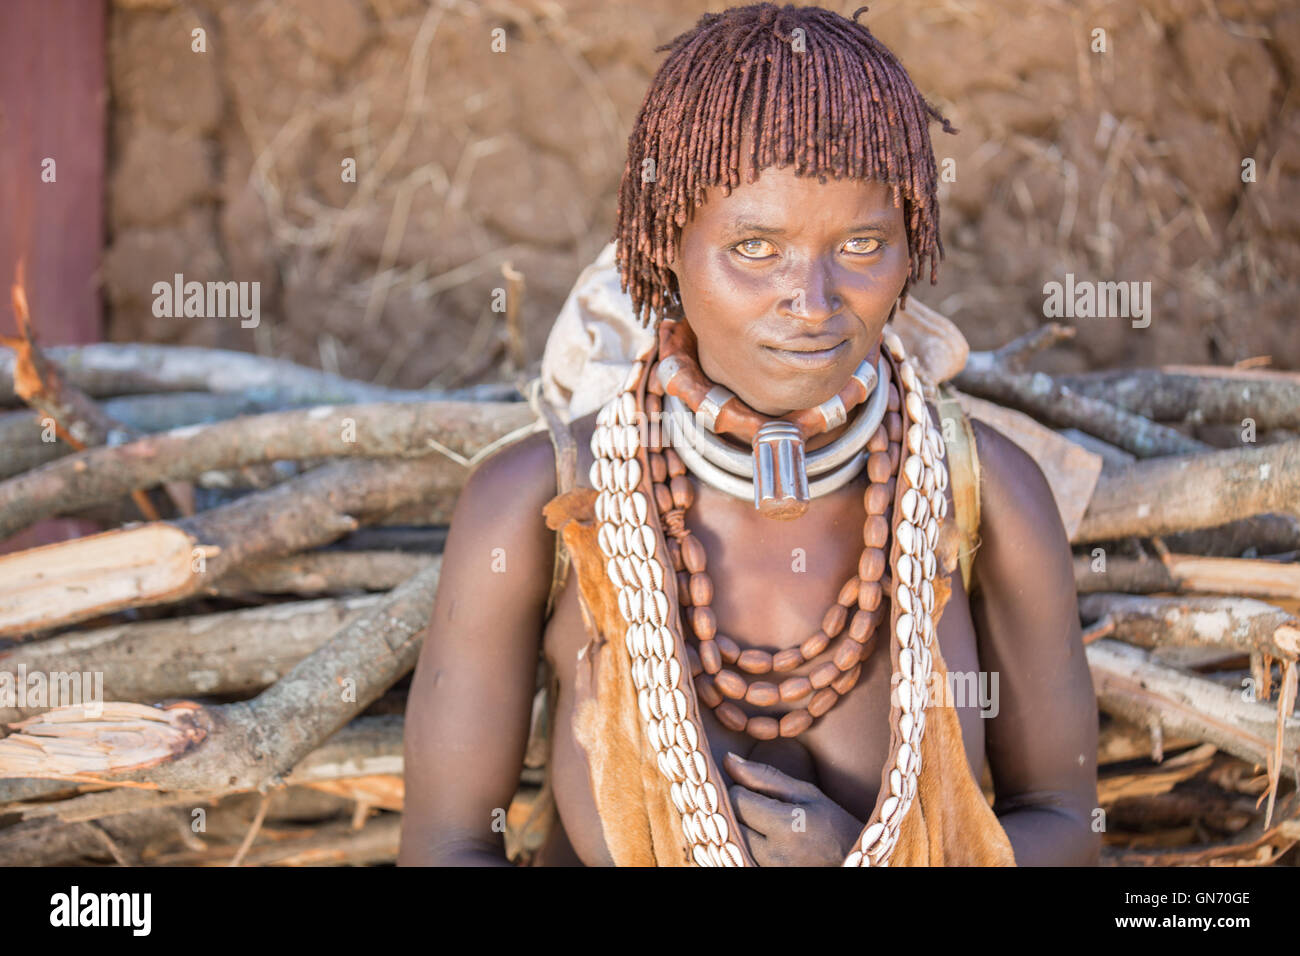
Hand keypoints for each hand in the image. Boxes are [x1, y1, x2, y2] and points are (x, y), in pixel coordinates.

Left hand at [723, 751, 862, 865]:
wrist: (851, 864)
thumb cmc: (832, 824)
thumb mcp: (805, 793)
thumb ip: (764, 777)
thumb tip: (727, 759)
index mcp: (787, 826)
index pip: (737, 799)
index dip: (741, 788)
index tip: (755, 790)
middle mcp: (773, 855)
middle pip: (728, 822)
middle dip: (736, 810)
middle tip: (757, 807)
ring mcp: (767, 870)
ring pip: (729, 841)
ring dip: (738, 828)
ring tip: (760, 825)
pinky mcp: (762, 876)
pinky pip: (736, 856)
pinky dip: (742, 845)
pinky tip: (760, 840)